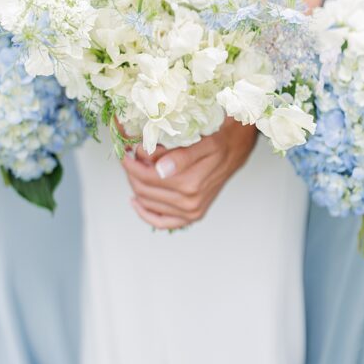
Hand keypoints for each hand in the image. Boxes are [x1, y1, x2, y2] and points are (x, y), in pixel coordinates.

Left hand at [121, 117, 258, 229]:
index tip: (127, 152)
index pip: (147, 177)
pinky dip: (146, 214)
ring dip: (136, 187)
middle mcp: (191, 202)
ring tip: (135, 170)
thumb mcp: (204, 141)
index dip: (132, 164)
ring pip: (148, 203)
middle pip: (144, 190)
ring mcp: (191, 212)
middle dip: (132, 174)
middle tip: (129, 158)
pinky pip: (162, 222)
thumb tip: (160, 169)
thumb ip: (182, 156)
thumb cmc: (220, 141)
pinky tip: (136, 202)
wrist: (236, 148)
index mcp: (191, 184)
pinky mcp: (192, 216)